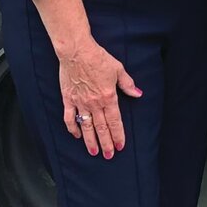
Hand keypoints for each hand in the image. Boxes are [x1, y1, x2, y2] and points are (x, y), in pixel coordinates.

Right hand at [58, 41, 140, 158]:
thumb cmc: (98, 58)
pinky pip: (69, 118)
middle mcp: (94, 103)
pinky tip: (77, 135)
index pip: (115, 121)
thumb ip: (128, 84)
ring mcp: (80, 102)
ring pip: (86, 126)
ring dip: (90, 141)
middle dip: (106, 143)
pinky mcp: (68, 99)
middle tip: (109, 155)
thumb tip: (138, 94)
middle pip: (101, 128)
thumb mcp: (119, 69)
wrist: (77, 51)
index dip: (118, 135)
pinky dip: (73, 128)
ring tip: (94, 152)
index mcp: (109, 97)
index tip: (120, 146)